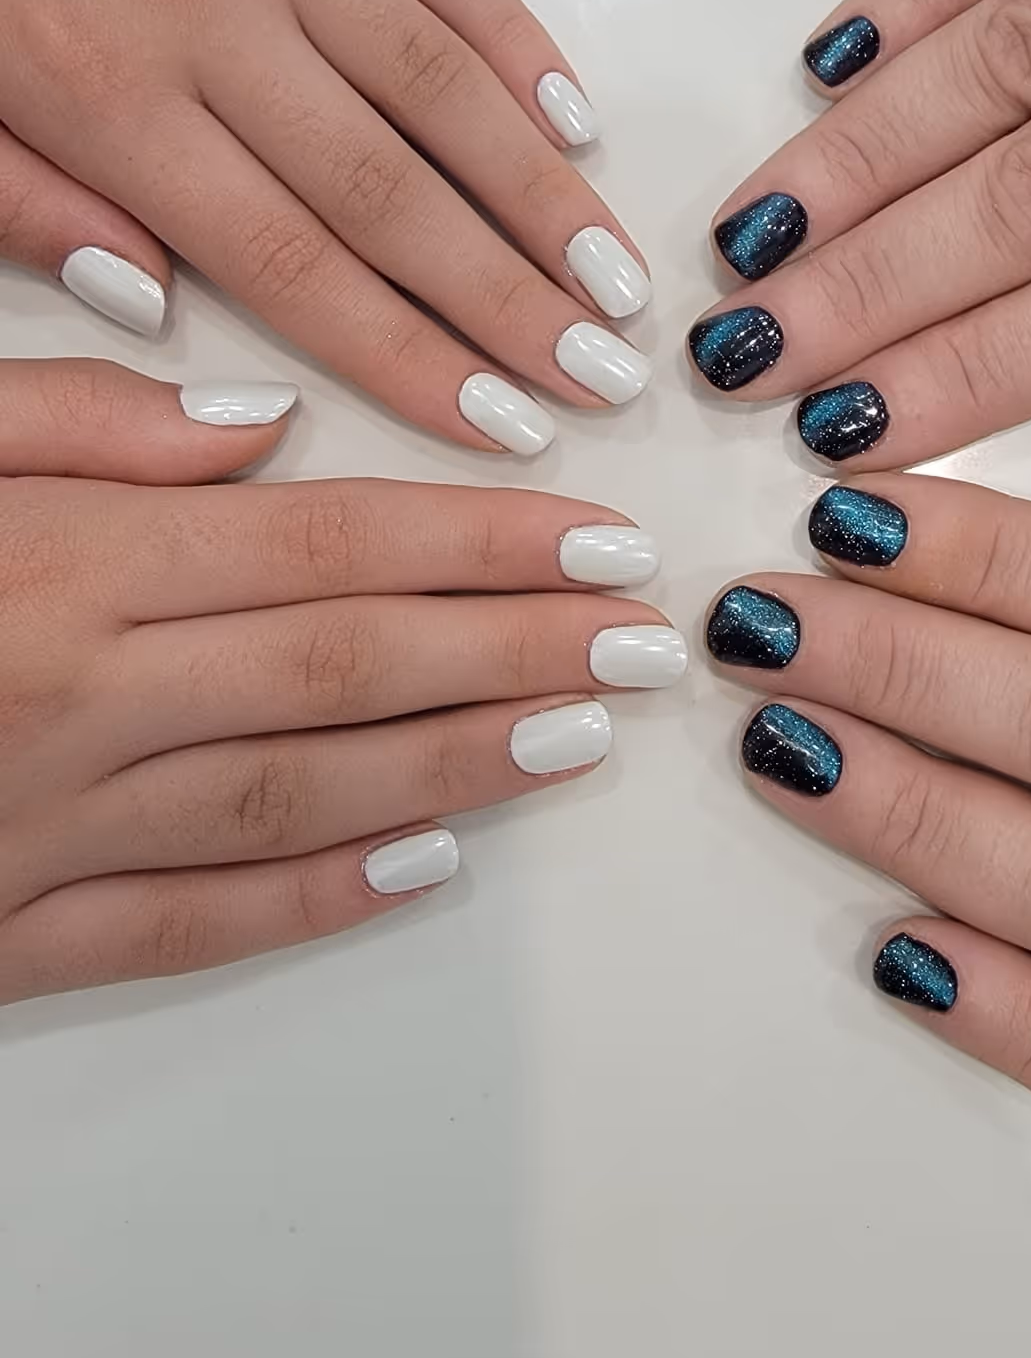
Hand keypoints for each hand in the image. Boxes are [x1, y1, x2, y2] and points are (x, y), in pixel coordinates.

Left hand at [0, 0, 648, 454]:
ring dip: (538, 188)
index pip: (287, 263)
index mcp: (103, 92)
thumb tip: (153, 301)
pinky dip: (514, 33)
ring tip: (617, 278)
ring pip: (435, 78)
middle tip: (603, 377)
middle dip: (508, 300)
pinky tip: (574, 118)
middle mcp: (208, 15)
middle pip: (388, 190)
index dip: (408, 355)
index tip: (504, 426)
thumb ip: (30, 205)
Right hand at [0, 357, 681, 1002]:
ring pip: (295, 796)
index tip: (602, 544)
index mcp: (67, 567)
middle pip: (347, 665)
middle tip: (641, 642)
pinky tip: (428, 864)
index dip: (487, 543)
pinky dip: (314, 897)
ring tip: (582, 735)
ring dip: (456, 767)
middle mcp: (78, 700)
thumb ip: (79, 422)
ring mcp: (43, 830)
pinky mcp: (3, 935)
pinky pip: (182, 923)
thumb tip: (260, 421)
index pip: (329, 542)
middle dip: (516, 650)